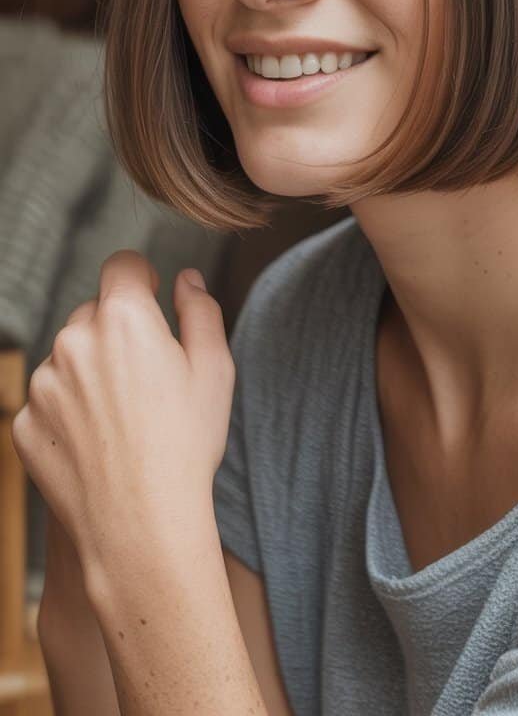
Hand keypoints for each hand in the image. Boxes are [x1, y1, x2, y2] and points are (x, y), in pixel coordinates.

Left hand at [11, 252, 234, 586]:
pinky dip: (68, 414)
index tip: (151, 300)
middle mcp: (74, 339)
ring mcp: (43, 383)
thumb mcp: (215, 370)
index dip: (140, 278)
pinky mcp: (26, 423)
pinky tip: (99, 445)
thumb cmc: (186, 445)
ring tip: (123, 421)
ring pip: (68, 358)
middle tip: (146, 381)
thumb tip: (185, 280)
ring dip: (89, 373)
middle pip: (93, 314)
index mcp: (124, 317)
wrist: (140, 527)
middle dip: (116, 333)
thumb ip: (200, 311)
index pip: (122, 266)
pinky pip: (47, 402)